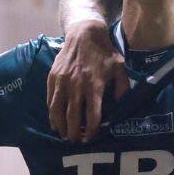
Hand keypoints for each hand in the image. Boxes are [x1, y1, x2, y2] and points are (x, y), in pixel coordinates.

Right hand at [47, 18, 129, 141]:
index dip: (91, 130)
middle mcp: (77, 86)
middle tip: (75, 141)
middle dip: (74, 132)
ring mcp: (62, 82)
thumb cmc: (105, 52)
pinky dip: (51, 113)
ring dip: (60, 126)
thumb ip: (123, 88)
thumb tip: (122, 106)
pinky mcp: (53, 77)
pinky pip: (50, 100)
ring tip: (63, 135)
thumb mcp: (120, 68)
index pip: (92, 115)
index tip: (90, 137)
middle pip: (73, 117)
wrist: (84, 33)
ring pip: (58, 111)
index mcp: (94, 85)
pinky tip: (54, 121)